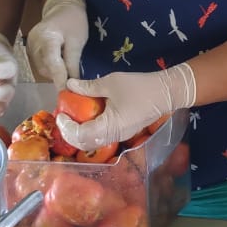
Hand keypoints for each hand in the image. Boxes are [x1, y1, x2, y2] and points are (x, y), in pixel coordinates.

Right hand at [26, 0, 88, 84]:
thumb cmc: (73, 21)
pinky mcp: (30, 50)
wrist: (62, 7)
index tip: (66, 92)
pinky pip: (41, 64)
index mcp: (46, 37)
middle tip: (73, 81)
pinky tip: (61, 63)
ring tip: (68, 67)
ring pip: (43, 68)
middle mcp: (33, 43)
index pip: (52, 63)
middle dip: (59, 75)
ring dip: (56, 72)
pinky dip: (51, 68)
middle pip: (46, 67)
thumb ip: (73, 63)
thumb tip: (72, 84)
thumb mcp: (77, 41)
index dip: (59, 79)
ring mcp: (30, 47)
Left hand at [55, 64, 196, 149]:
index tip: (60, 114)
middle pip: (84, 143)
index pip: (80, 136)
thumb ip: (88, 87)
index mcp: (109, 126)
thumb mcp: (111, 83)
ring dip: (79, 133)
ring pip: (93, 142)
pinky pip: (101, 137)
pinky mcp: (123, 132)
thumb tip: (68, 84)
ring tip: (72, 118)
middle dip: (70, 133)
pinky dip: (90, 130)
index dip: (66, 128)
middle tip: (63, 118)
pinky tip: (87, 117)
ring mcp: (119, 136)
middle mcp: (113, 136)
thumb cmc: (139, 87)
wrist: (166, 92)